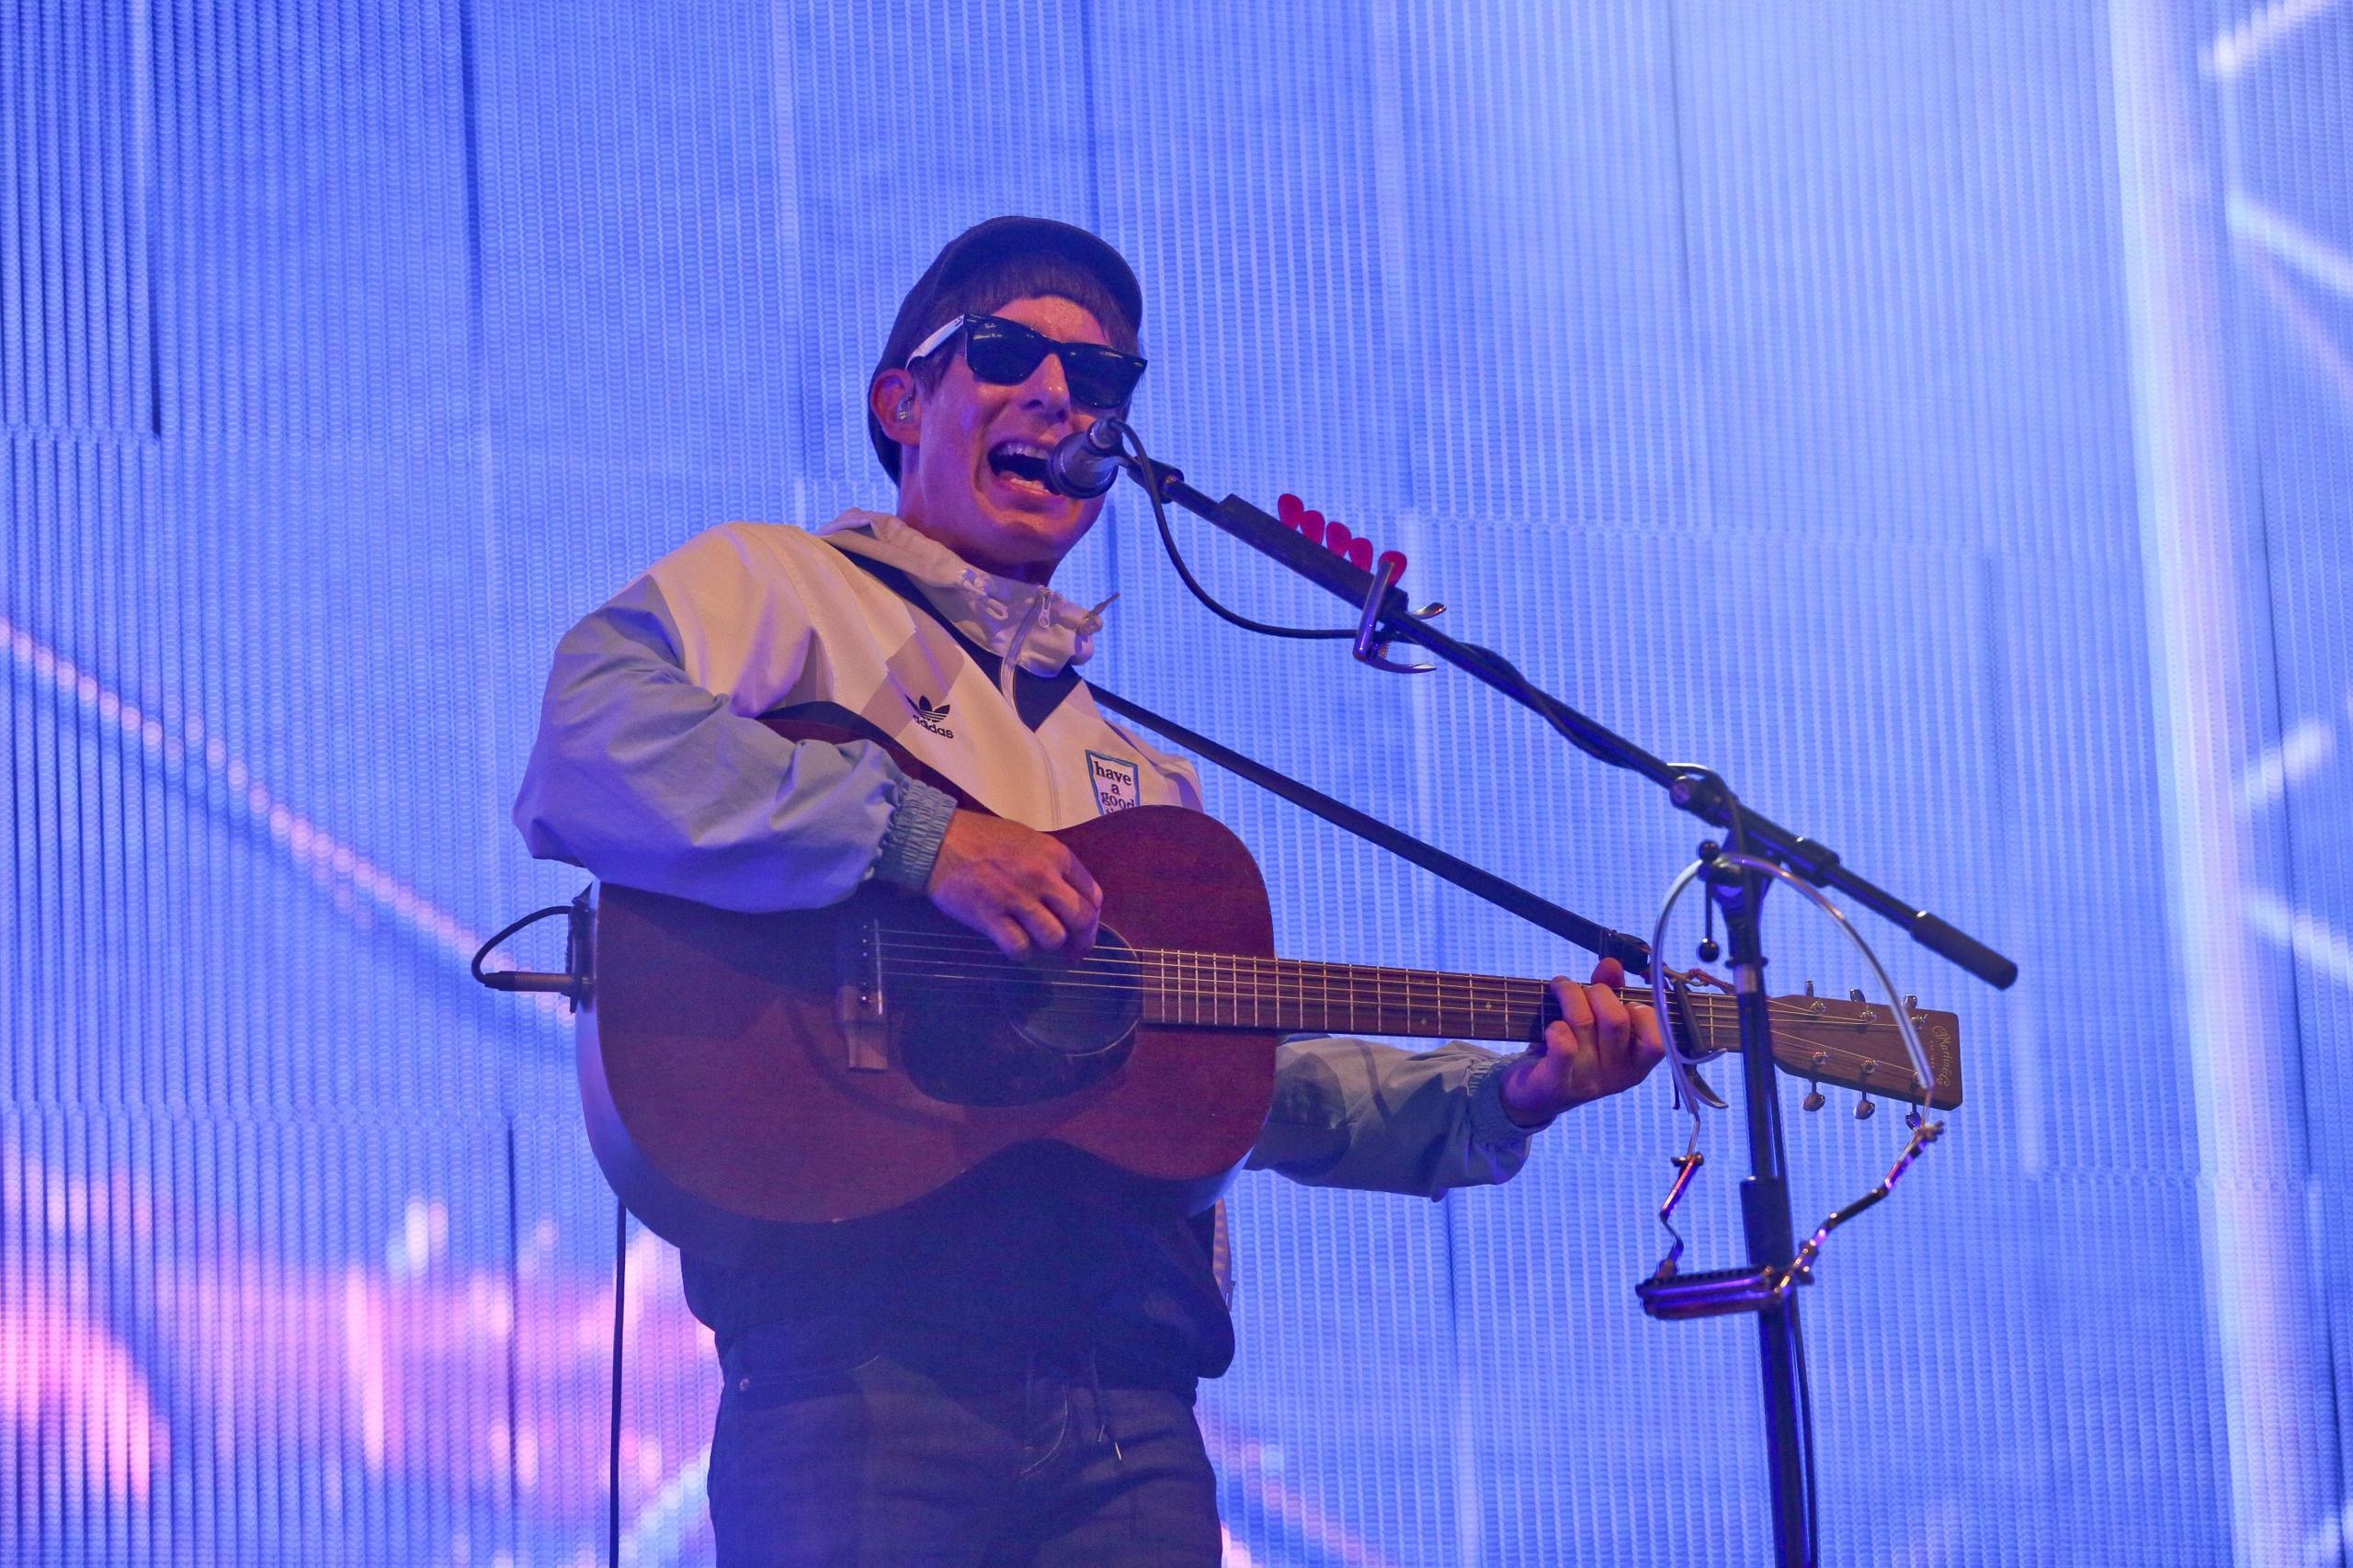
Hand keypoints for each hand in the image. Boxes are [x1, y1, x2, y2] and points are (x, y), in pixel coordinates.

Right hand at [925, 810, 1101, 961]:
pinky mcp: (990, 917)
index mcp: (1056, 855)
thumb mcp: (1029, 839)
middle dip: (1081, 941)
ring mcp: (1017, 898)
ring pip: (1054, 937)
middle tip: (1073, 953)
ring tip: (1038, 943)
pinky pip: (1019, 948)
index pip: (1093, 895)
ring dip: (1048, 946)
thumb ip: (1053, 865)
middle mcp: (1042, 877)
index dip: (1093, 920)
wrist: (939, 839)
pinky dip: (1021, 952)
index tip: (1084, 931)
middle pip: (1081, 920)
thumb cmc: (983, 837)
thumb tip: (1071, 896)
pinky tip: (1014, 944)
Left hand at [1499, 957, 1665, 1126]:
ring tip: (1559, 987)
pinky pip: (1563, 1047)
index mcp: (1636, 1064)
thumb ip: (1610, 994)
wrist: (1535, 1096)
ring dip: (1569, 994)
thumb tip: (1611, 964)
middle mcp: (1617, 1075)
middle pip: (1616, 1020)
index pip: (1657, 1039)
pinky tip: (1551, 1025)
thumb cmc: (1573, 1052)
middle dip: (1597, 992)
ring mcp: (1588, 1081)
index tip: (1624, 1002)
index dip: (1642, 1012)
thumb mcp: (1597, 1026)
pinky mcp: (1557, 1084)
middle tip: (1582, 990)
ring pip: (1584, 1022)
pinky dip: (1556, 1027)